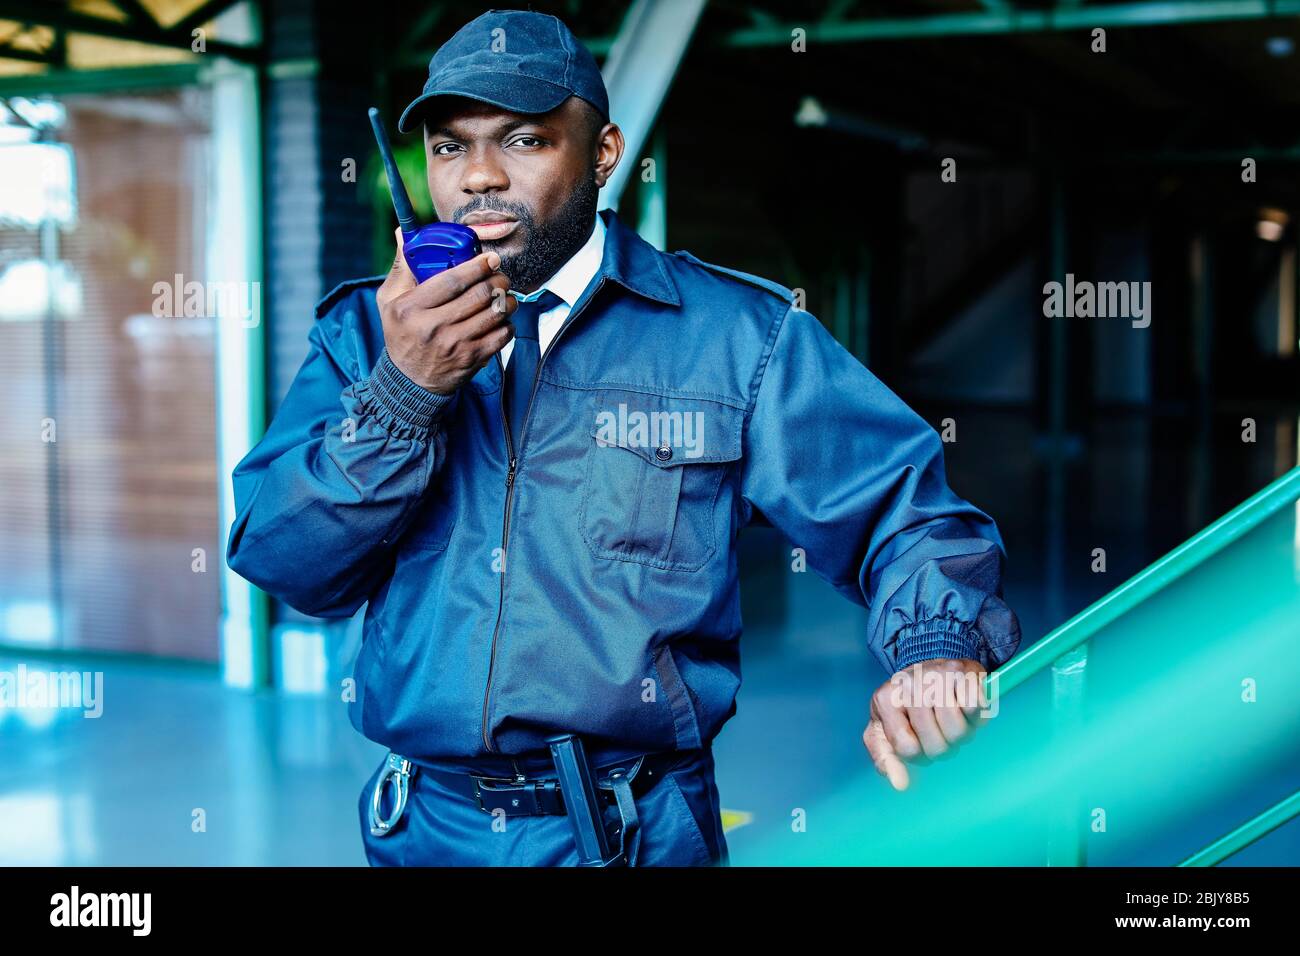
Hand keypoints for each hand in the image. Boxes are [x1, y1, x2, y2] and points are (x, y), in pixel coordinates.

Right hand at [375, 227, 516, 393]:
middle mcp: (433, 327)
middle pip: (479, 295)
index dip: (478, 266)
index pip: (453, 281)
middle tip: (501, 275)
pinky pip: (501, 336)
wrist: (408, 381)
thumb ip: (401, 268)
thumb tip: (402, 233)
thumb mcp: (388, 301)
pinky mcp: (471, 359)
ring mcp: (454, 345)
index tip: (491, 258)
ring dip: (507, 300)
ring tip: (506, 294)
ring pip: (494, 314)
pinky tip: (503, 318)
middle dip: (498, 280)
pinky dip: (507, 324)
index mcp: (411, 308)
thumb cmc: (400, 333)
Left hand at [862, 657, 987, 791]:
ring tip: (952, 716)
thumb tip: (900, 784)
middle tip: (939, 728)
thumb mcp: (886, 730)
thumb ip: (886, 758)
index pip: (909, 749)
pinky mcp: (962, 670)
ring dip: (960, 731)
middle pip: (936, 744)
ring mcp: (934, 674)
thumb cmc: (908, 705)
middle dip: (943, 745)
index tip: (920, 739)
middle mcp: (907, 684)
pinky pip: (974, 708)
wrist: (929, 667)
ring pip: (956, 730)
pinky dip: (975, 714)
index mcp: (884, 700)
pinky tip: (964, 703)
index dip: (921, 753)